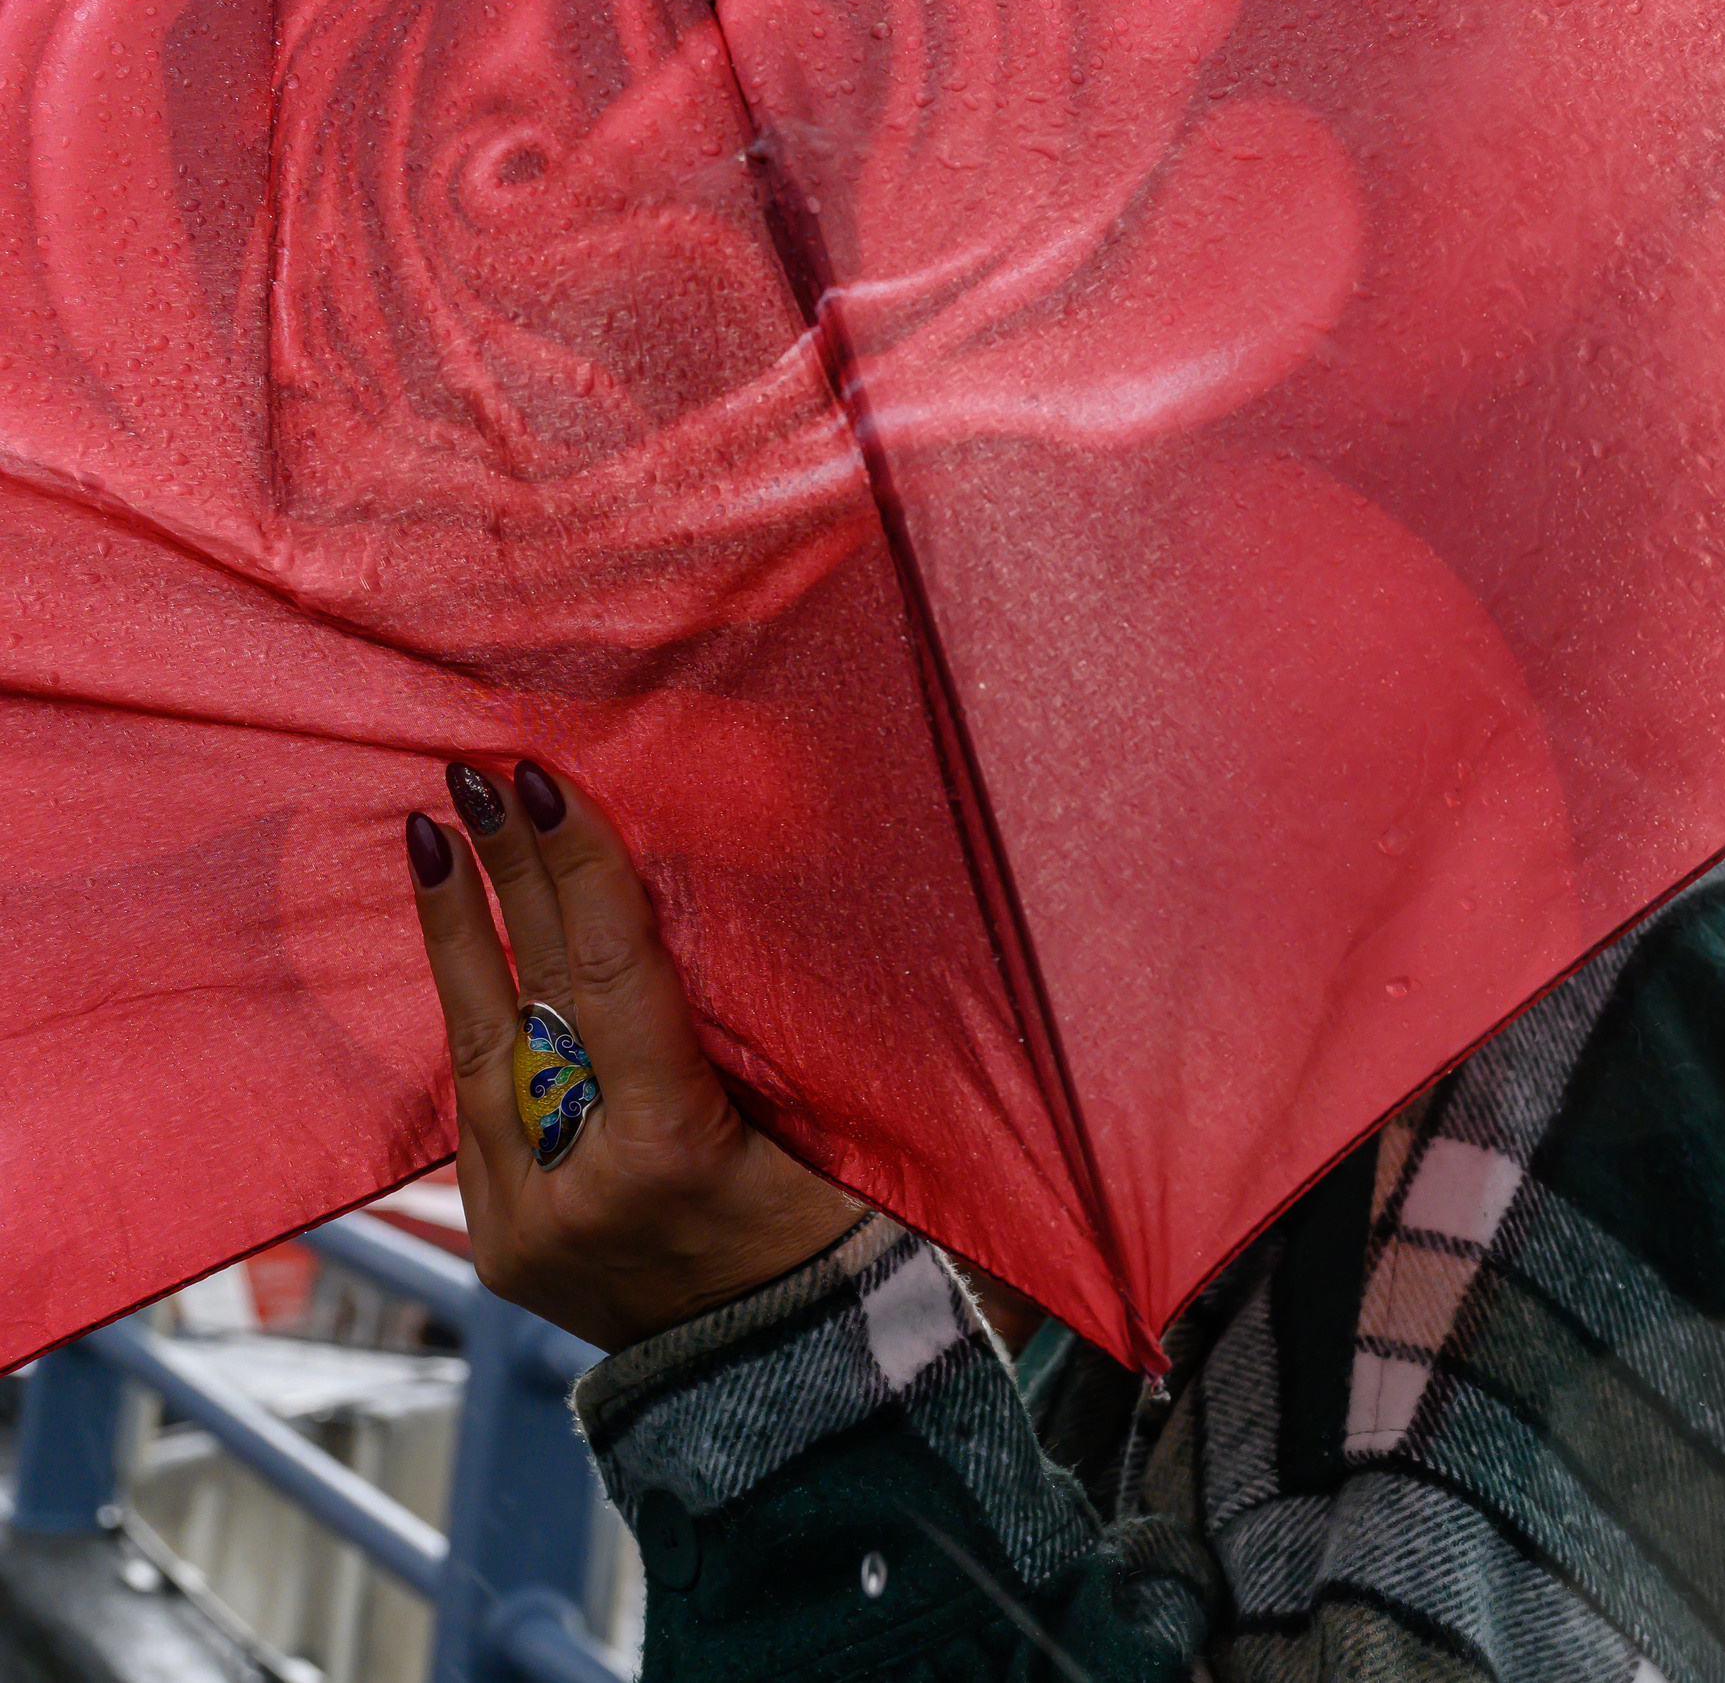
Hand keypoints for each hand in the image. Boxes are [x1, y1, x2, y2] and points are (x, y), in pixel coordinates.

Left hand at [403, 758, 861, 1351]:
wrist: (794, 1389)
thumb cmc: (848, 1243)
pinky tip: (467, 952)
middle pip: (533, 997)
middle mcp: (578, 1191)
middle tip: (473, 775)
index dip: (578, 872)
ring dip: (460, 939)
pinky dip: (479, 1022)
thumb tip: (704, 897)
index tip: (544, 786)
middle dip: (505, 878)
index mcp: (673, 1154)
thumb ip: (750, 1032)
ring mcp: (524, 1226)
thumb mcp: (826, 1126)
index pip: (613, 978)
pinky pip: (480, 1110)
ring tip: (435, 841)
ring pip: (479, 1052)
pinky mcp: (501, 1246)